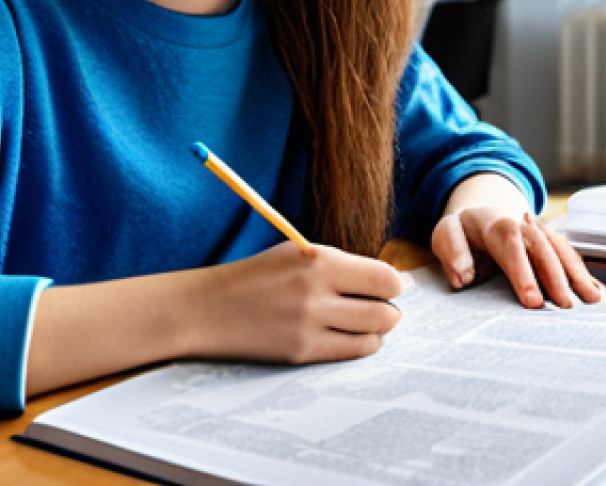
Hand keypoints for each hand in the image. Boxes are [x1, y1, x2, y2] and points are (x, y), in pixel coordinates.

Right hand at [194, 242, 403, 363]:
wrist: (210, 307)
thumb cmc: (258, 275)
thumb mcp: (298, 253)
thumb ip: (341, 265)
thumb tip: (390, 281)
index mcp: (318, 261)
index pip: (383, 278)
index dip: (395, 283)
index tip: (394, 286)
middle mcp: (316, 293)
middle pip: (384, 311)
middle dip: (390, 309)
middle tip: (384, 306)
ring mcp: (309, 326)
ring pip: (372, 335)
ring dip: (378, 329)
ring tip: (368, 321)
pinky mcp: (301, 352)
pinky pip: (350, 352)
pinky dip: (361, 345)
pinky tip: (353, 336)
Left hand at [431, 205, 603, 307]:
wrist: (478, 214)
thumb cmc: (461, 232)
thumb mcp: (445, 234)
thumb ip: (452, 251)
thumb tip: (464, 276)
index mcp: (492, 222)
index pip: (510, 244)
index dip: (523, 272)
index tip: (533, 301)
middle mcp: (520, 223)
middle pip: (540, 245)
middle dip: (555, 275)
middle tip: (565, 307)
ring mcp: (538, 230)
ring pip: (559, 248)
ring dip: (576, 273)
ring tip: (592, 300)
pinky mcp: (548, 241)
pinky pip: (567, 254)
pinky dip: (582, 272)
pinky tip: (596, 291)